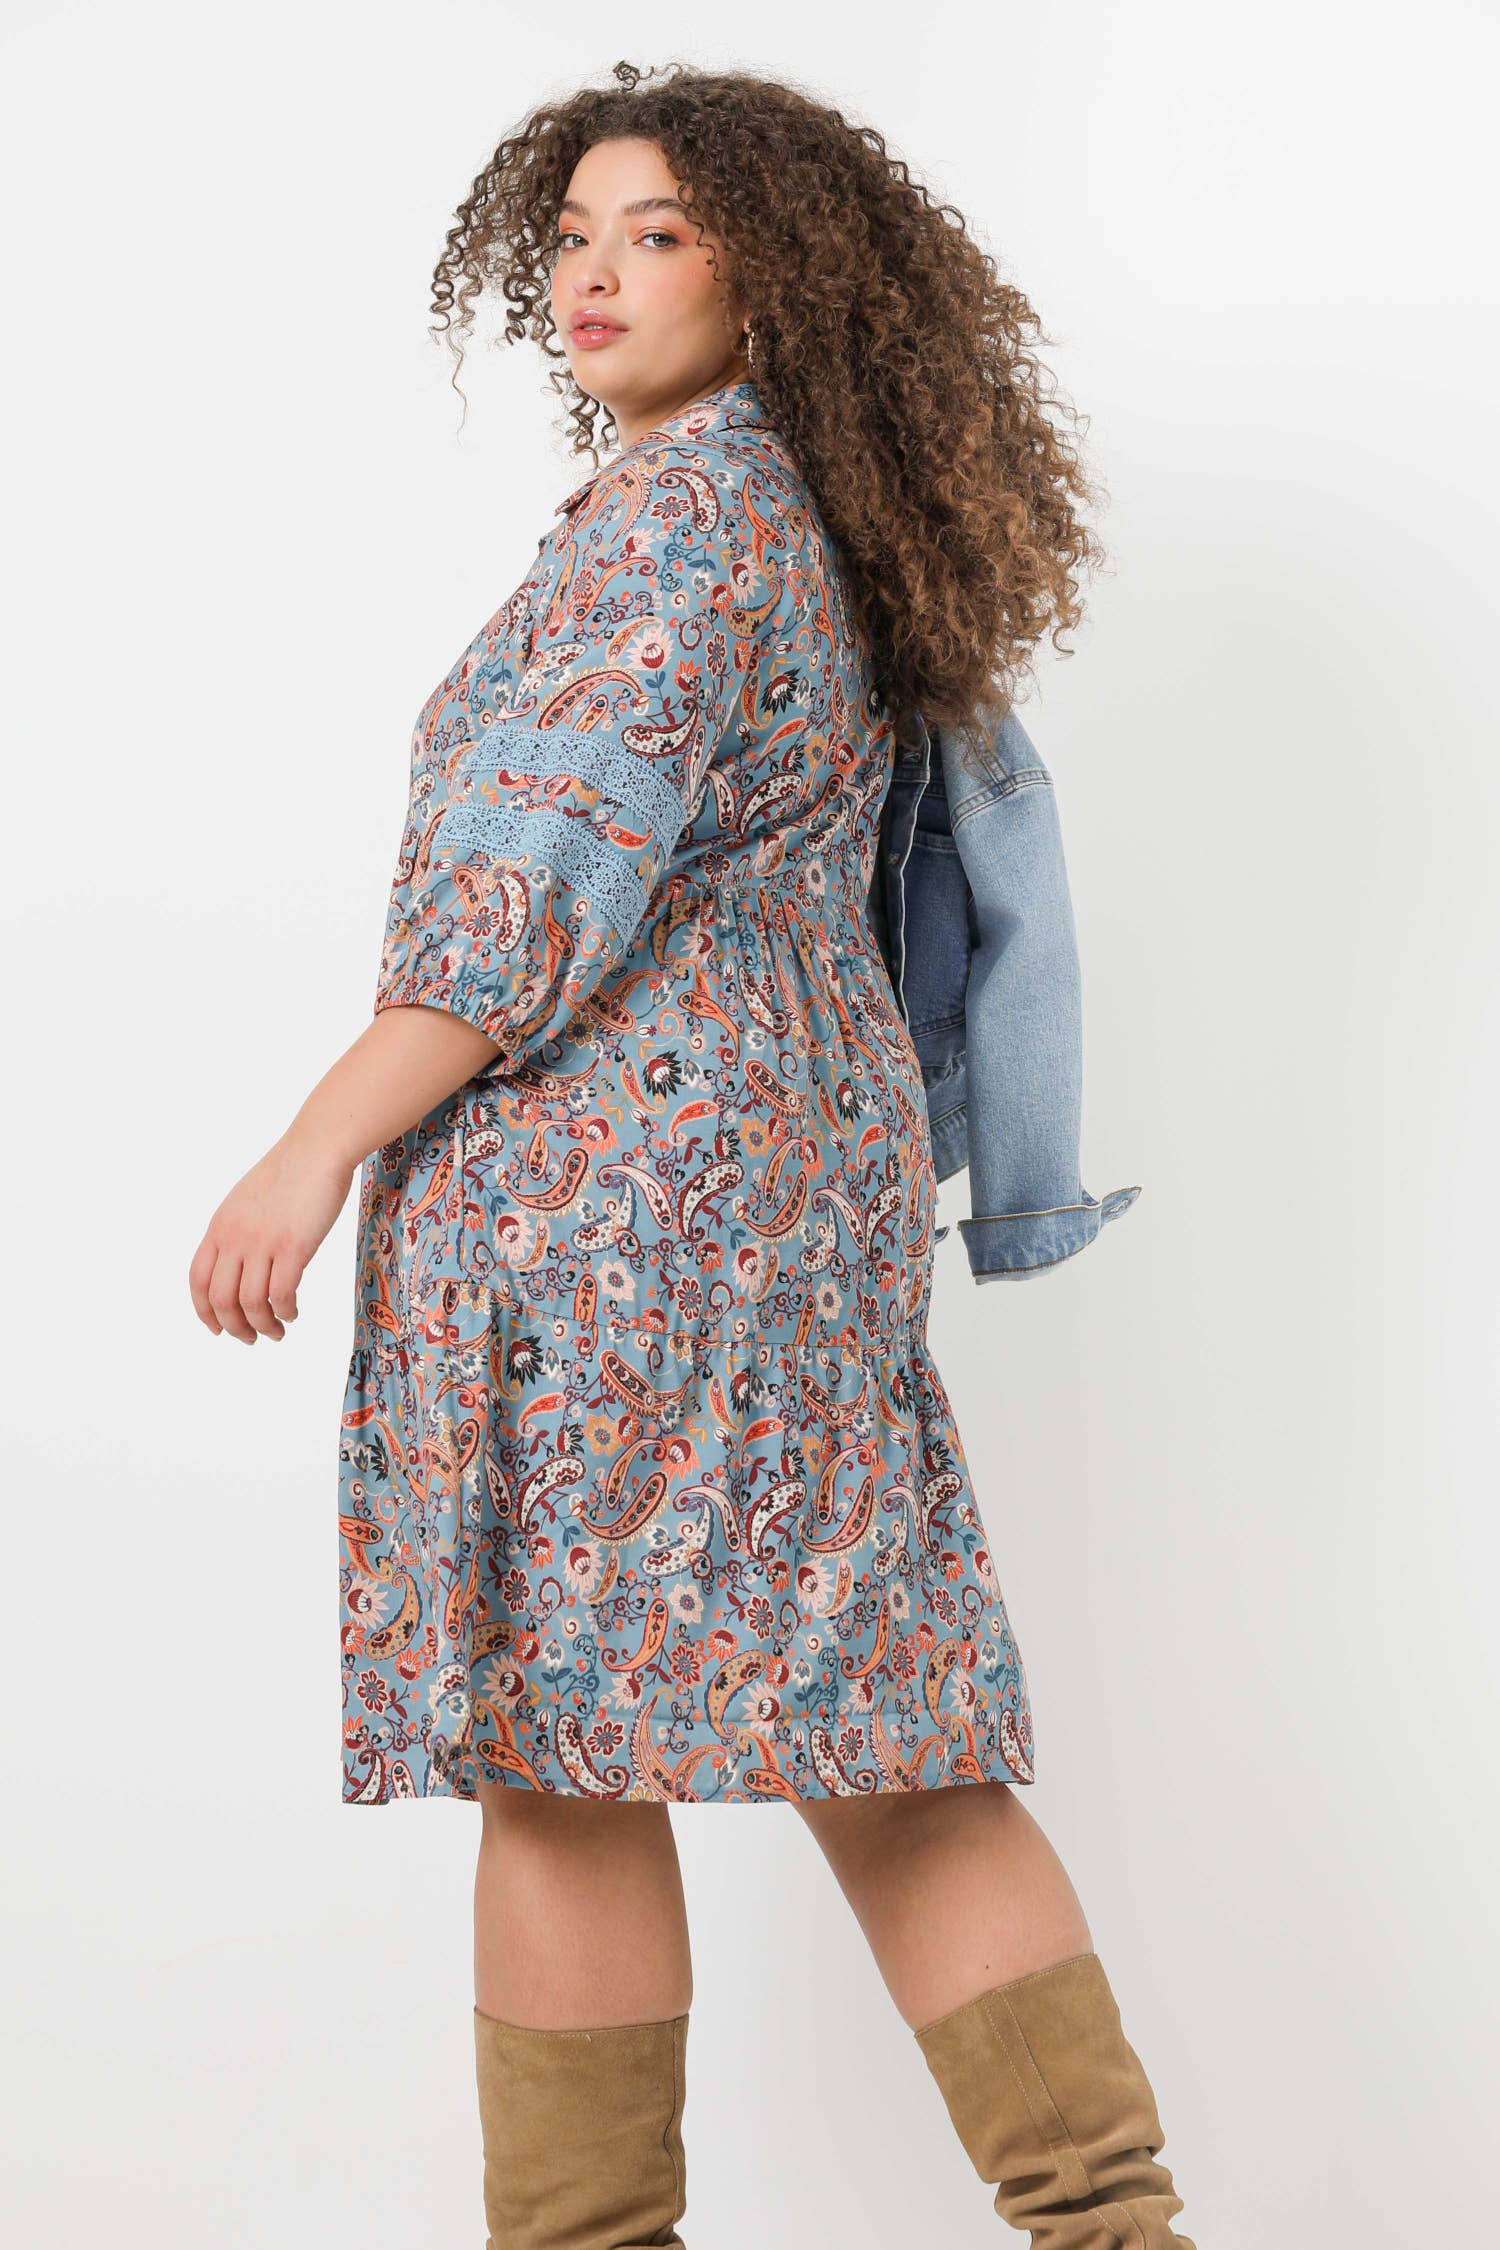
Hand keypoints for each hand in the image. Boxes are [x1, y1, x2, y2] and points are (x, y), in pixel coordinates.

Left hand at [189, 1129, 355, 1342]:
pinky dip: (285, 1312)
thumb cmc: (289, 1173)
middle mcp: (234, 1238)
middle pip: (221, 1300)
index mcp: (219, 1228)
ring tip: (277, 1332)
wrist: (316, 1150)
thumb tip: (240, 1264)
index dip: (204, 1313)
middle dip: (234, 1328)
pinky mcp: (293, 1247)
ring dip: (262, 1327)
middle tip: (251, 1339)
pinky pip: (281, 1295)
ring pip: (250, 1304)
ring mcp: (262, 1243)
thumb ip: (236, 1232)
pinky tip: (293, 1313)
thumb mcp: (245, 1202)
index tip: (218, 1329)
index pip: (198, 1282)